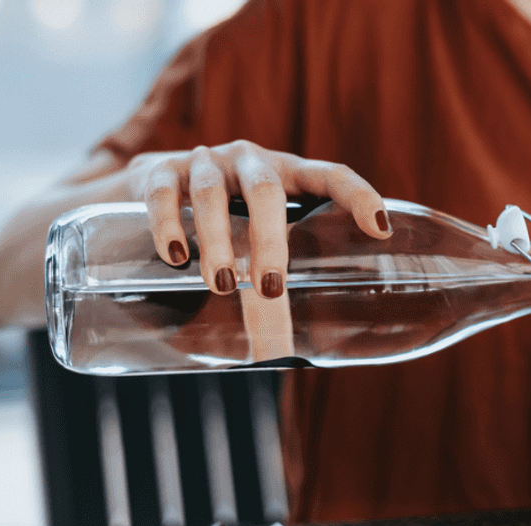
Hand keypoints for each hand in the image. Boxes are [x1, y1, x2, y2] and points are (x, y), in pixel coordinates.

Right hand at [127, 140, 390, 296]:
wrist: (149, 182)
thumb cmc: (224, 219)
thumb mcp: (253, 239)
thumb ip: (270, 282)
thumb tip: (278, 359)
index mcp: (287, 174)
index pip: (331, 175)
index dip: (359, 196)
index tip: (381, 229)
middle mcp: (250, 160)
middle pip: (266, 190)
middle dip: (269, 240)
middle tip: (269, 288)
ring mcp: (204, 161)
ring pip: (212, 194)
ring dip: (218, 240)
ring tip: (220, 285)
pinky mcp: (158, 170)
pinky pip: (164, 192)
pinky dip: (169, 224)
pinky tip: (175, 256)